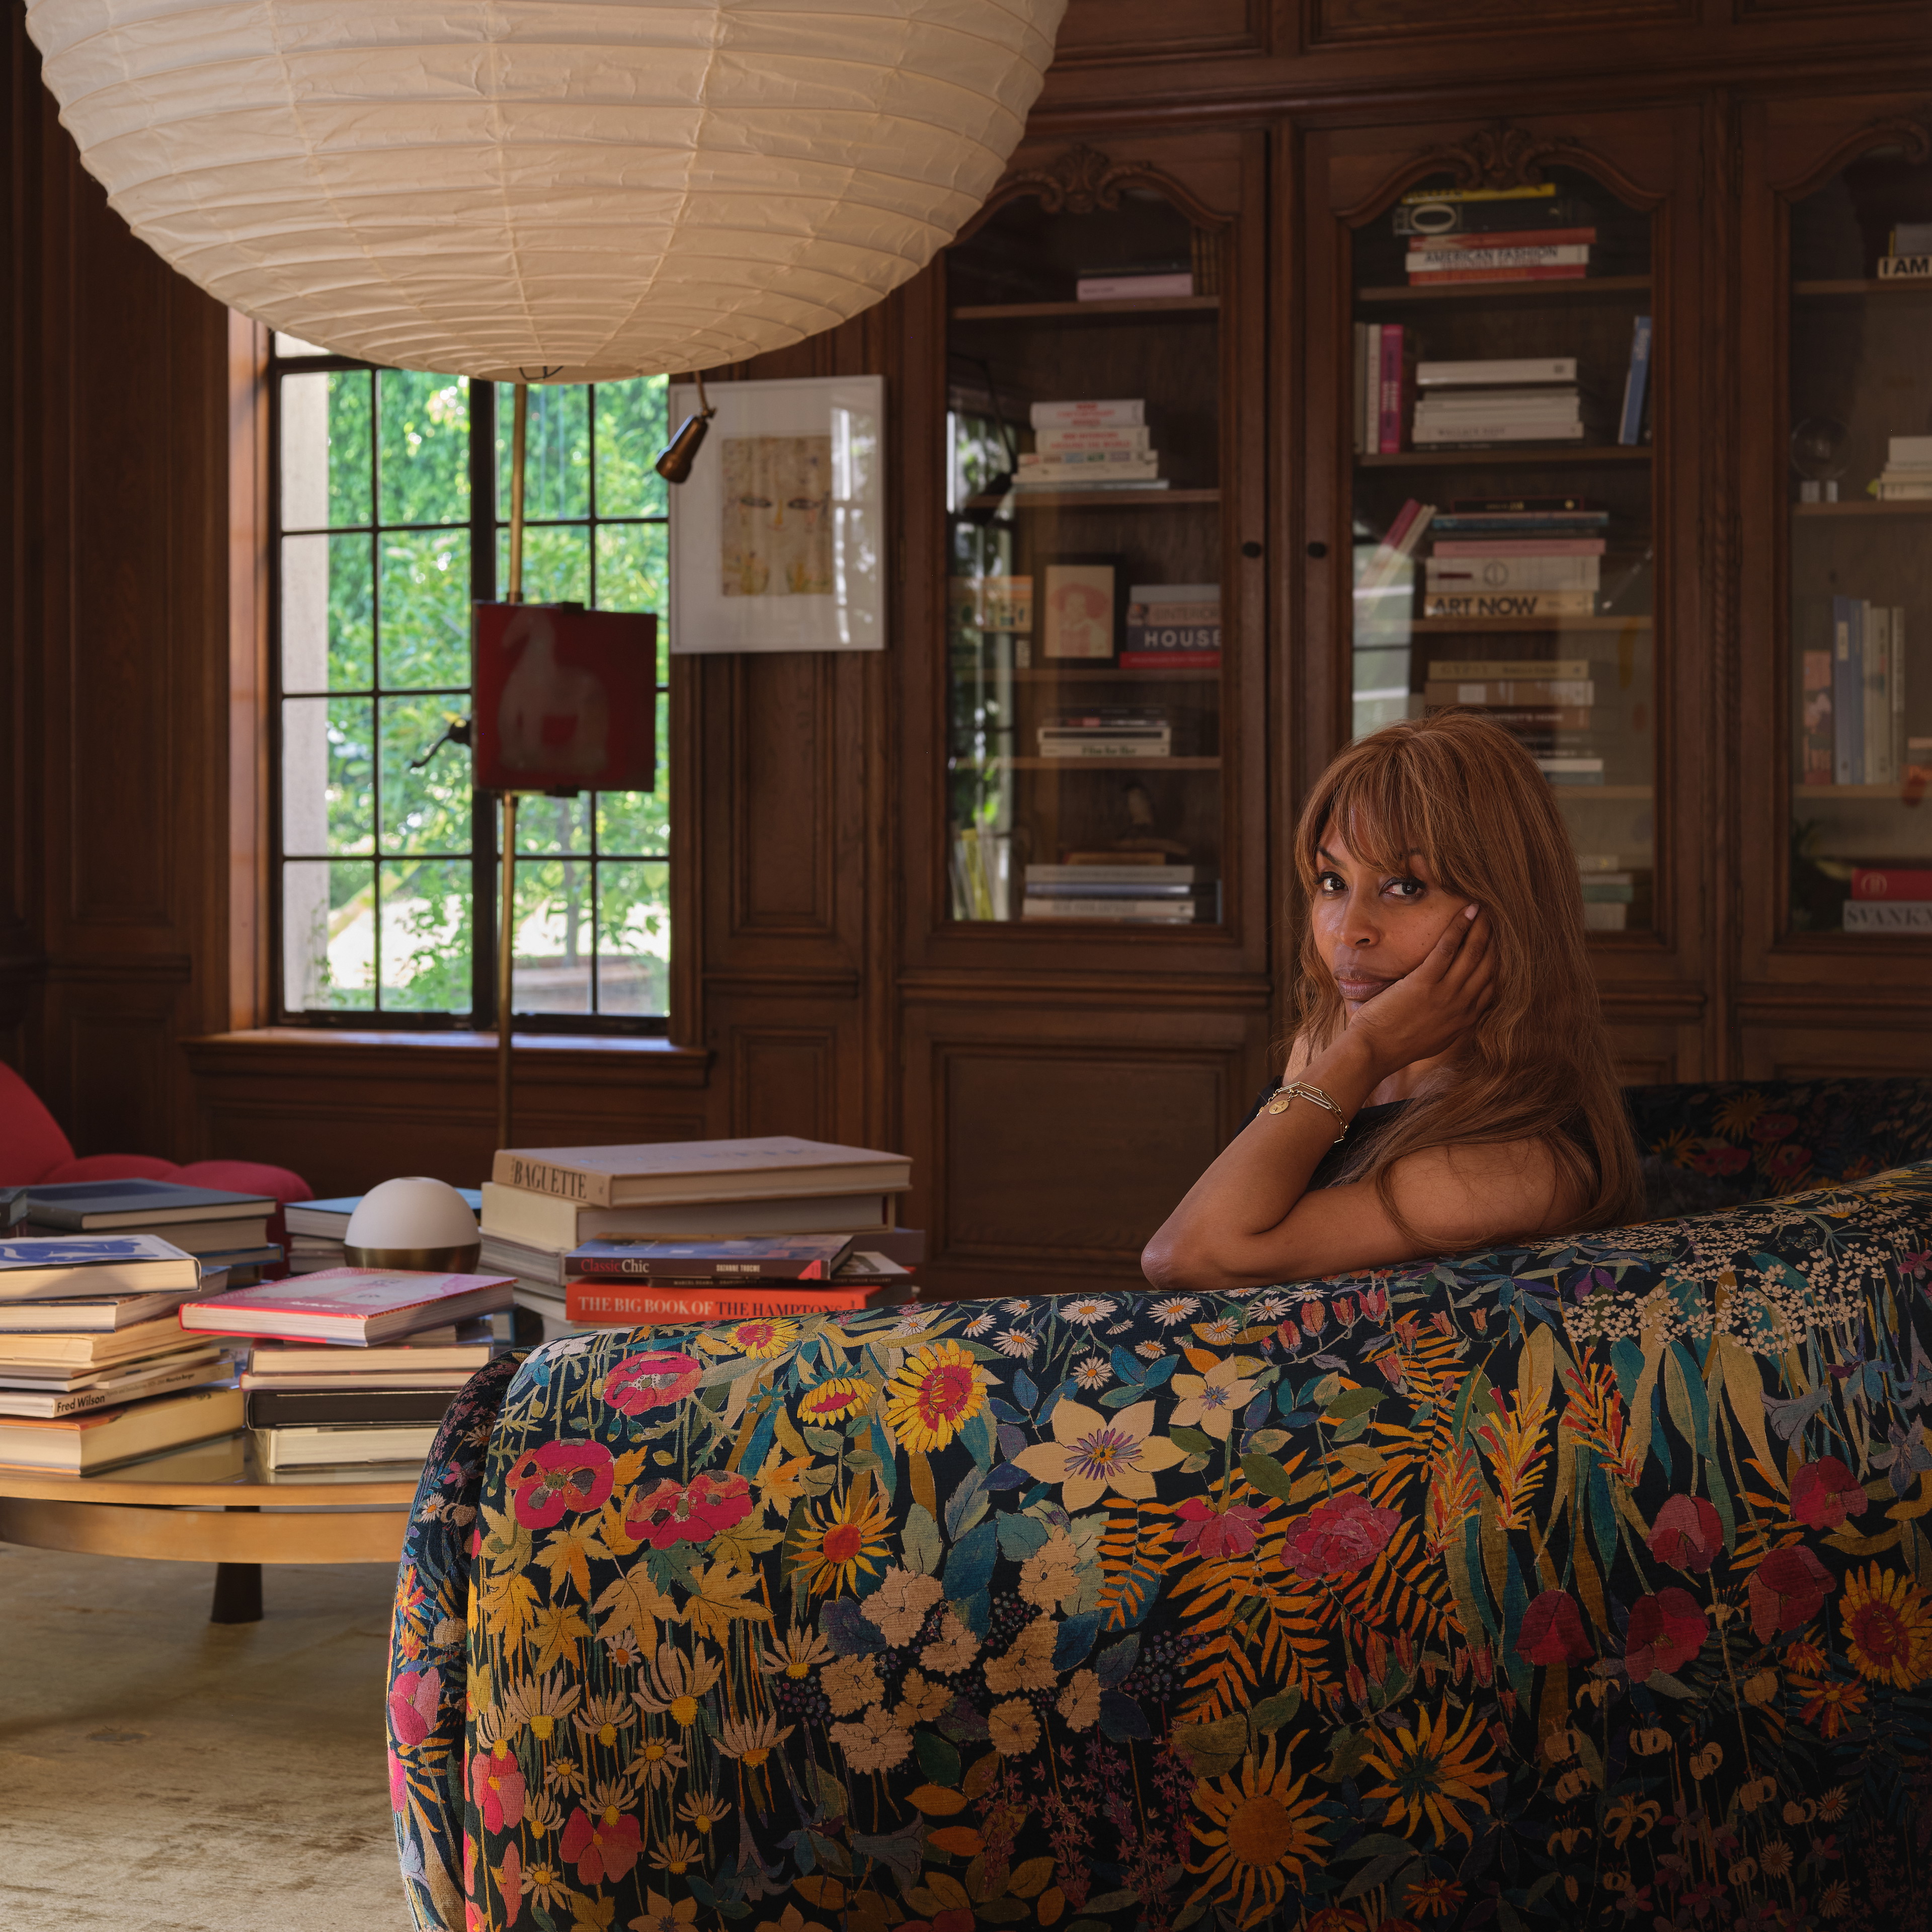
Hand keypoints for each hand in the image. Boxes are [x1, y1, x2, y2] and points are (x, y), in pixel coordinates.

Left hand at [1343, 904, 1494, 1080]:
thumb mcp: (1435, 1040)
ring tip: (1482, 909)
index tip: (1496, 944)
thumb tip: (1455, 1012)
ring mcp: (1445, 994)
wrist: (1374, 1052)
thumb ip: (1450, 1023)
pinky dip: (1459, 928)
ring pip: (1473, 953)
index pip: (1491, 985)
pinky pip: (1448, 949)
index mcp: (1465, 1020)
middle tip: (1495, 918)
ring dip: (1481, 927)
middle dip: (1493, 939)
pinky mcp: (1424, 983)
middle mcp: (1462, 1006)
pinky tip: (1466, 912)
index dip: (1496, 961)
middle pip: (1488, 966)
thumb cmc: (1396, 1045)